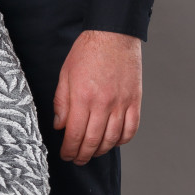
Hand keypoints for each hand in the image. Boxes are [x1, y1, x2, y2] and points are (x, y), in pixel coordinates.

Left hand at [53, 29, 141, 163]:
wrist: (113, 34)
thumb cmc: (87, 51)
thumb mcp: (65, 73)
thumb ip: (61, 101)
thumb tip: (60, 125)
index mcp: (83, 97)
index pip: (75, 134)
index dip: (69, 149)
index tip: (65, 155)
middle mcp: (103, 103)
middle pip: (93, 141)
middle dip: (82, 155)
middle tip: (76, 159)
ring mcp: (121, 103)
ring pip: (112, 139)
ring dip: (101, 150)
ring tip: (92, 153)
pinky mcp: (134, 101)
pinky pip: (131, 129)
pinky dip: (122, 140)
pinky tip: (113, 141)